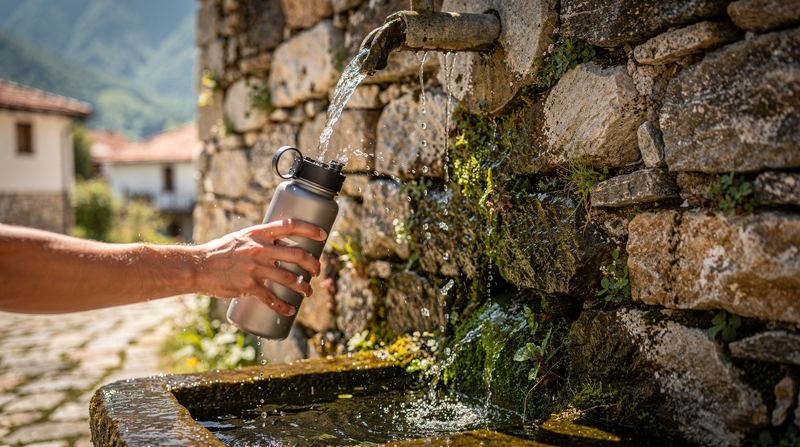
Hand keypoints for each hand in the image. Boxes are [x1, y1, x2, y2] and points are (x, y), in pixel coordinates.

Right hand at [193, 219, 325, 316]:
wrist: (198, 267)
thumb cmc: (220, 251)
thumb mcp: (241, 237)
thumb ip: (260, 240)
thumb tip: (279, 244)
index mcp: (259, 234)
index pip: (290, 225)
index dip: (310, 229)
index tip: (323, 235)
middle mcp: (260, 249)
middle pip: (297, 254)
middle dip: (313, 264)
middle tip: (316, 271)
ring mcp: (255, 268)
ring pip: (290, 278)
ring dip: (304, 287)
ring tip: (308, 292)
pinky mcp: (249, 287)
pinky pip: (272, 298)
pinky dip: (283, 306)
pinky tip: (290, 310)